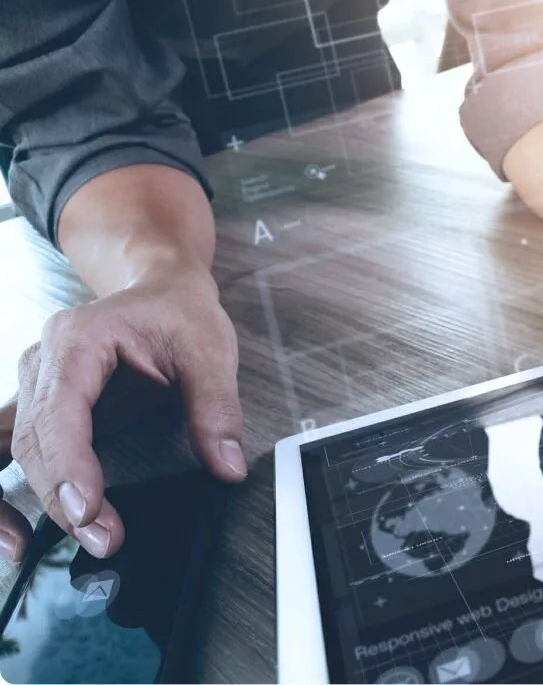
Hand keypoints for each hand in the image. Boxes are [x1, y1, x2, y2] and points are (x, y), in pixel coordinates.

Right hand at [1, 261, 244, 560]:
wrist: (161, 289)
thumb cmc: (181, 313)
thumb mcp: (210, 351)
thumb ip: (217, 408)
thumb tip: (228, 468)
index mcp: (80, 338)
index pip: (61, 409)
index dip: (69, 465)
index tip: (88, 512)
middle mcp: (45, 359)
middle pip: (35, 437)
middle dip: (61, 496)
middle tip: (103, 540)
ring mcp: (35, 381)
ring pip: (15, 447)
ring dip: (28, 497)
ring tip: (40, 546)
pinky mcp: (40, 403)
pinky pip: (4, 446)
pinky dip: (1, 486)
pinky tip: (10, 529)